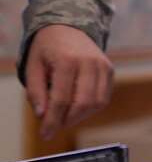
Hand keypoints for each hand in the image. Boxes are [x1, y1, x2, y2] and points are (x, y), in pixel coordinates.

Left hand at [24, 24, 113, 139]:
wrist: (68, 28)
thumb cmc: (47, 48)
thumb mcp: (32, 67)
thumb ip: (35, 92)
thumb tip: (42, 115)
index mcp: (67, 60)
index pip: (61, 100)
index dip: (52, 120)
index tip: (45, 134)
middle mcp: (89, 62)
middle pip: (82, 103)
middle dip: (67, 119)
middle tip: (55, 124)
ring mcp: (103, 66)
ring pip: (96, 103)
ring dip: (80, 115)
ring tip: (66, 114)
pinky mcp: (110, 70)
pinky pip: (104, 97)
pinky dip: (91, 107)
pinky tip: (78, 105)